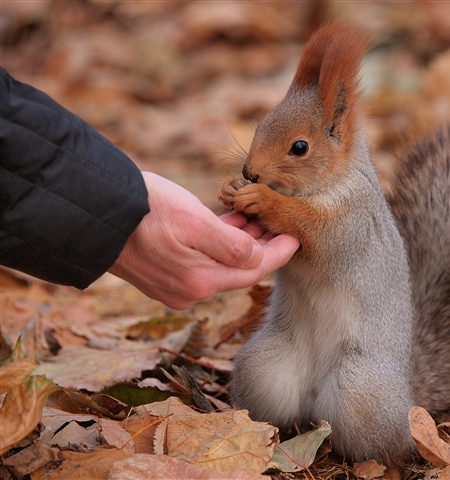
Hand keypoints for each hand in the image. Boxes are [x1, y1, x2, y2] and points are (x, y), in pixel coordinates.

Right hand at [108, 172, 298, 308]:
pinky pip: (203, 259)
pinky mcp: (165, 273)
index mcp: (202, 281)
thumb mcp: (195, 222)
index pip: (255, 270)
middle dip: (262, 245)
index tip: (296, 236)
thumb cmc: (146, 212)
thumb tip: (257, 257)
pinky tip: (231, 221)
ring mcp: (176, 284)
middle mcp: (191, 290)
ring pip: (222, 262)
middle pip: (240, 268)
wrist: (95, 214)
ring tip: (258, 215)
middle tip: (280, 222)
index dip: (279, 252)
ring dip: (241, 240)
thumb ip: (231, 245)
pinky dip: (219, 242)